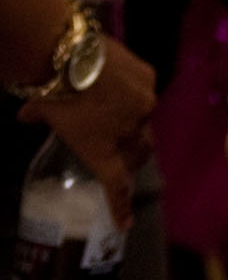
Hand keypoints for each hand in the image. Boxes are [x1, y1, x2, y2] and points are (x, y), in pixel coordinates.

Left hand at [24, 38, 153, 230]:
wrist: (70, 55)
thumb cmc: (51, 92)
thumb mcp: (43, 110)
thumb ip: (40, 118)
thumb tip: (26, 116)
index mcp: (100, 149)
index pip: (116, 184)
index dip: (121, 206)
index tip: (125, 225)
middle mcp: (129, 131)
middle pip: (142, 151)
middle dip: (135, 154)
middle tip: (122, 149)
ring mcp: (143, 105)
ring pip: (145, 119)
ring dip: (133, 117)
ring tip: (116, 104)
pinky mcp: (150, 79)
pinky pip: (145, 91)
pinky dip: (134, 90)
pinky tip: (119, 80)